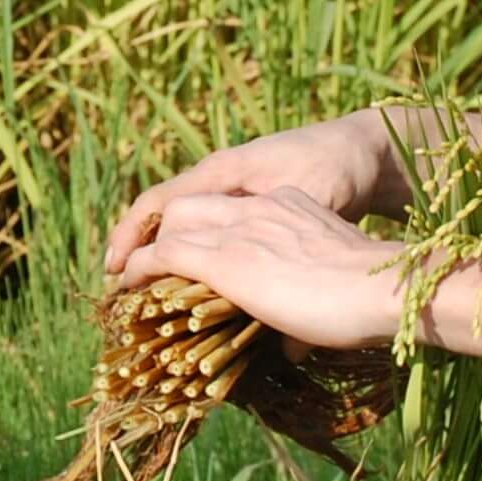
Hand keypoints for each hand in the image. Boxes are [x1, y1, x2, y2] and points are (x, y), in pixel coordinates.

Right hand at [105, 112, 404, 275]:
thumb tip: (284, 332)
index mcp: (223, 173)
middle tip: (123, 293)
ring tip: (151, 291)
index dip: (131, 239)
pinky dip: (195, 247)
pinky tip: (200, 277)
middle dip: (138, 250)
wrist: (366, 148)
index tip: (116, 275)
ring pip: (185, 220)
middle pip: (162, 213)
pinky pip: (209, 223)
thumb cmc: (338, 169)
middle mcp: (221, 177)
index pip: (156, 203)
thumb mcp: (315, 204)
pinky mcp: (251, 199)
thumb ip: (293, 251)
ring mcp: (235, 187)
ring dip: (165, 251)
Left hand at [112, 188, 404, 349]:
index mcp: (288, 206)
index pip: (228, 208)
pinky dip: (141, 272)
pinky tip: (128, 289)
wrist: (382, 287)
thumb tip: (293, 348)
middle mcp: (259, 208)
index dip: (202, 229)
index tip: (191, 258)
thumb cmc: (374, 295)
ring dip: (147, 254)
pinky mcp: (225, 261)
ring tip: (132, 282)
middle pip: (190, 206)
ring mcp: (240, 232)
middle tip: (151, 267)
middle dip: (165, 233)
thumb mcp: (335, 277)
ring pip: (172, 227)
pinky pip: (166, 256)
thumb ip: (309, 297)